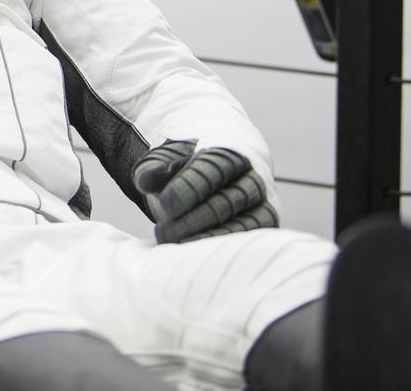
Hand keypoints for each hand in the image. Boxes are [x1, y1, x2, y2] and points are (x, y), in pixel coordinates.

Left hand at [133, 139, 277, 242]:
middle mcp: (252, 178)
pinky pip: (247, 243)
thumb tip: (144, 181)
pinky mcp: (266, 230)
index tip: (165, 203)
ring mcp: (263, 205)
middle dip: (191, 220)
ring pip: (239, 227)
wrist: (224, 173)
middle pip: (224, 203)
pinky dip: (222, 251)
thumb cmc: (187, 167)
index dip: (188, 187)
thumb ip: (154, 167)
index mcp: (228, 153)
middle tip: (162, 233)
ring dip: (205, 240)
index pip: (211, 170)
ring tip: (174, 246)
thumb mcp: (167, 160)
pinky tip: (196, 257)